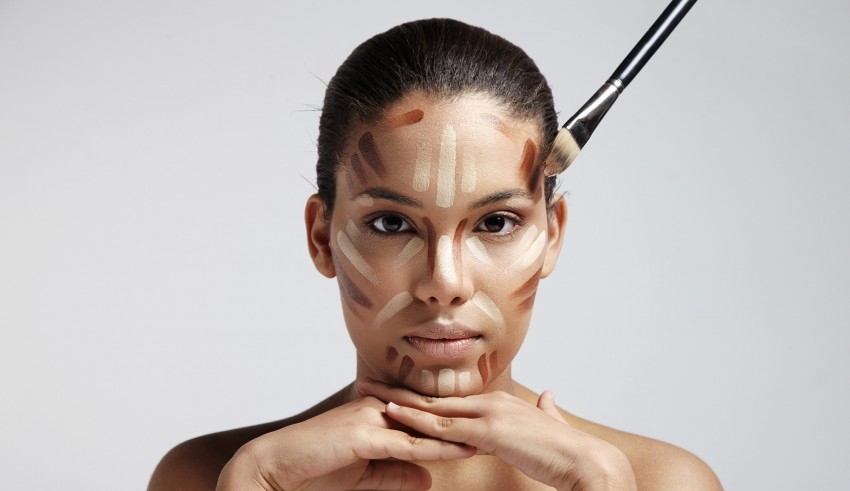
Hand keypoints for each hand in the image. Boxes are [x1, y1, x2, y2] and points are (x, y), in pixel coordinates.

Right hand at [216, 394, 474, 490]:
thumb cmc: (317, 468)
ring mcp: (372, 417)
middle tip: (503, 425)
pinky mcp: (363, 435)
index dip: (458, 421)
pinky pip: (407, 444)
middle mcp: (380, 407)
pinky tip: (460, 451)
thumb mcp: (366, 474)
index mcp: (380, 411)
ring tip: (493, 437)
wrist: (278, 466)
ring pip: (425, 426)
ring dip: (460, 433)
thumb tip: (428, 477)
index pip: (427, 415)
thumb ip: (397, 473)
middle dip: (467, 421)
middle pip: (432, 414)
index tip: (488, 426)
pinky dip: (436, 448)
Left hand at [359, 378, 637, 490]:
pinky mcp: (488, 431)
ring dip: (397, 402)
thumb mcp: (550, 426)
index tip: (395, 390)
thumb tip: (548, 396)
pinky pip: (443, 427)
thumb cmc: (568, 451)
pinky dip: (415, 420)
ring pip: (431, 408)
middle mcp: (489, 402)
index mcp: (499, 404)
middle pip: (433, 397)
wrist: (586, 460)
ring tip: (366, 395)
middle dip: (398, 391)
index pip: (449, 400)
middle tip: (367, 383)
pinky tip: (393, 415)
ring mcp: (487, 414)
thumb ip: (545, 410)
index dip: (420, 395)